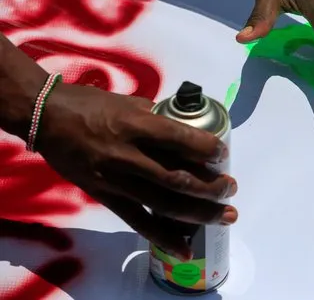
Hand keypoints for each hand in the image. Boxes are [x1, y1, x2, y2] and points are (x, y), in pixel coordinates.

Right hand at [37, 83, 237, 260]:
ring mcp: (116, 179)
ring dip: (200, 212)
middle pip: (178, 177)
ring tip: (225, 216)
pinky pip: (138, 221)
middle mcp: (128, 154)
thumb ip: (158, 119)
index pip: (180, 140)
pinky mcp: (106, 196)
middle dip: (211, 187)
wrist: (46, 118)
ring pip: (164, 202)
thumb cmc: (91, 104)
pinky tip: (186, 247)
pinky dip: (163, 236)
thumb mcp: (130, 102)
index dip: (207, 150)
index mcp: (136, 124)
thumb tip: (184, 133)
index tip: (224, 154)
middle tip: (231, 189)